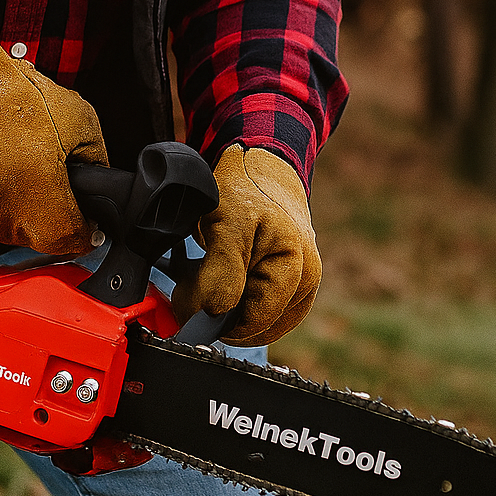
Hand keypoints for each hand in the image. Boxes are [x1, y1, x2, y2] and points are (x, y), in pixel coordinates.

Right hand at [0, 5, 107, 253]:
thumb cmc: (9, 95)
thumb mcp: (80, 120)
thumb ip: (96, 161)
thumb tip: (97, 180)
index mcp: (44, 207)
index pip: (73, 242)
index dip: (84, 229)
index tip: (85, 220)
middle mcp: (5, 220)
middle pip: (36, 235)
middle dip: (44, 209)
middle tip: (39, 169)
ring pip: (1, 224)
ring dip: (8, 201)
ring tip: (7, 158)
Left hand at [172, 145, 321, 346]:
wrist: (262, 168)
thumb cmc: (247, 190)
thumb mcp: (226, 224)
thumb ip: (221, 273)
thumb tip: (212, 315)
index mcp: (297, 269)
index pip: (252, 324)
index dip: (214, 317)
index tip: (189, 292)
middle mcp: (306, 283)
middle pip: (255, 327)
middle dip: (220, 311)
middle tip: (195, 279)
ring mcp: (302, 287)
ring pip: (255, 323)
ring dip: (227, 307)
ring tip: (213, 274)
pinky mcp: (293, 288)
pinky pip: (259, 312)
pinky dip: (236, 302)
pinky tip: (225, 280)